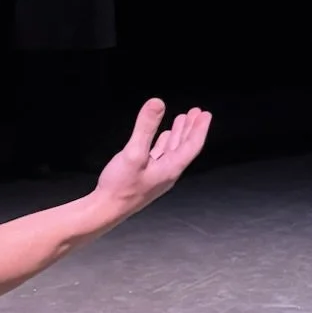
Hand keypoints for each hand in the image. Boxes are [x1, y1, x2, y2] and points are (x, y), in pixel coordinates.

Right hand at [93, 99, 211, 216]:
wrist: (106, 209)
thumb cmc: (121, 187)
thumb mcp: (134, 153)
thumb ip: (145, 128)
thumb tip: (157, 103)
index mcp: (170, 168)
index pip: (192, 146)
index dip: (200, 129)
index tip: (205, 114)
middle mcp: (167, 172)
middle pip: (184, 147)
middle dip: (191, 128)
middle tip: (197, 112)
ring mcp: (157, 175)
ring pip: (173, 150)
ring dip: (178, 134)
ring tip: (182, 120)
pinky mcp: (146, 176)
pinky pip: (161, 155)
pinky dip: (164, 143)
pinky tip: (162, 136)